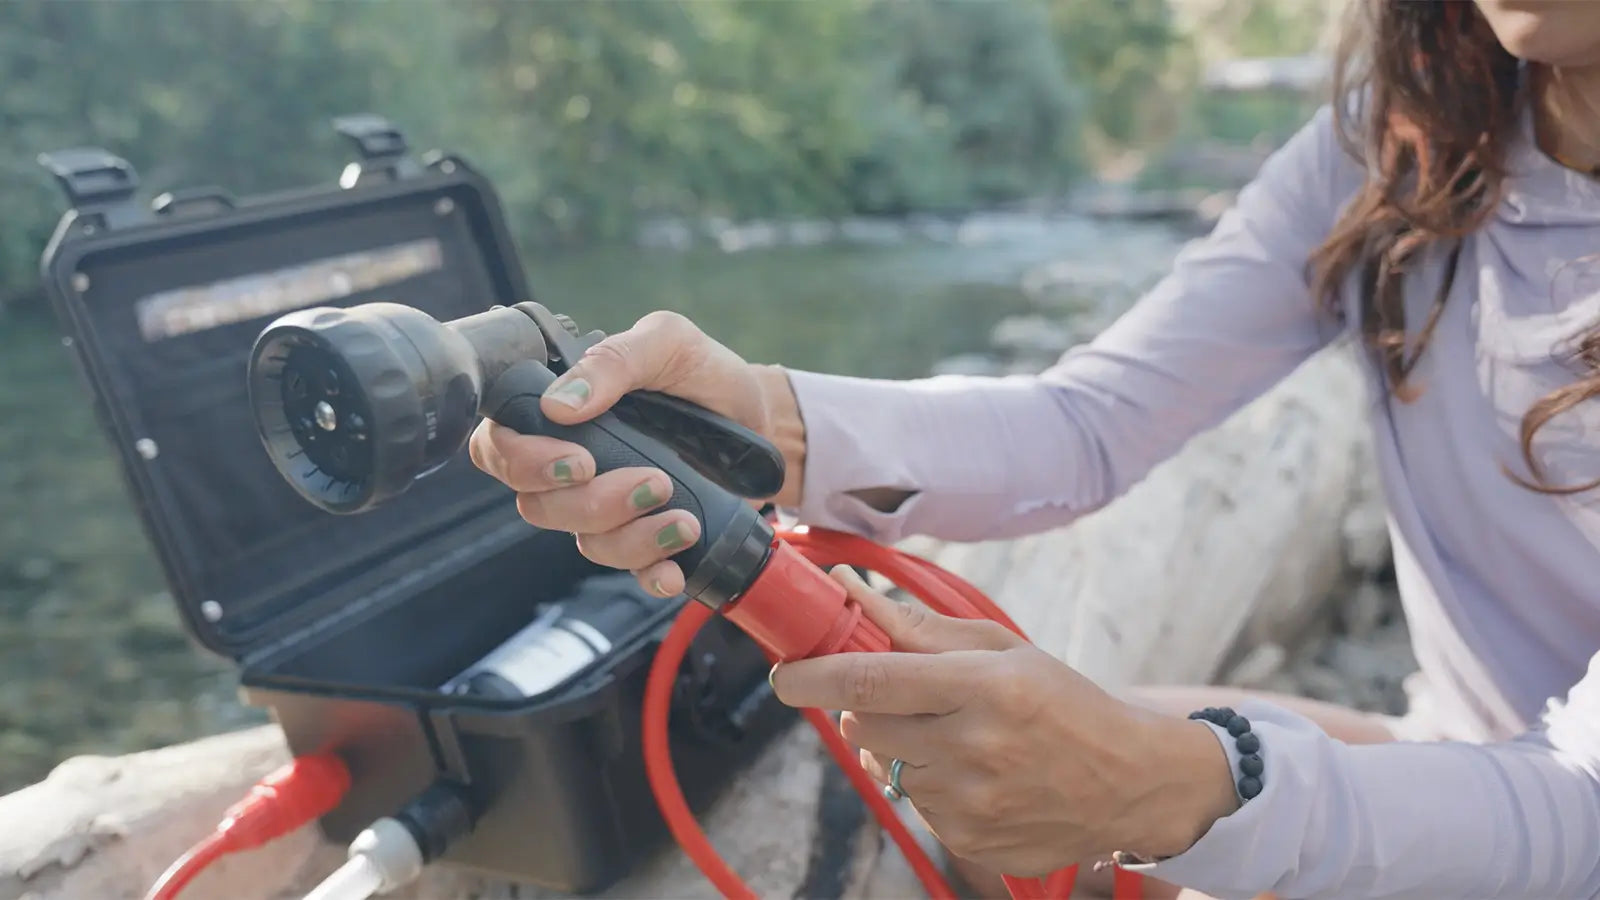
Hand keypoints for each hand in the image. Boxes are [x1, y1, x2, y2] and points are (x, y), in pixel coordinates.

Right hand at [467, 310, 804, 595]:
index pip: (499, 445)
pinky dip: (650, 576)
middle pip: (539, 505)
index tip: (579, 461)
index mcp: (559, 411)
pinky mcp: (644, 537)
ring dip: (633, 538)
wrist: (764, 416)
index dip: (521, 462)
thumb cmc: (704, 371)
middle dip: (593, 503)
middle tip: (654, 481)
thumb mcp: (666, 343)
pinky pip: (629, 571)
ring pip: (586, 541)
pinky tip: (675, 569)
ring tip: (685, 519)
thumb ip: (614, 362)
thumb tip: (559, 405)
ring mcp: (607, 505)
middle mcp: (573, 463)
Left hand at [768, 568, 1239, 876]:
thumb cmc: (1064, 702)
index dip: (812, 676)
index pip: (869, 681)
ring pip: (885, 766)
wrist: (1130, 782)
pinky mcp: (969, 841)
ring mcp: (970, 803)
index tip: (783, 673)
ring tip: (959, 739)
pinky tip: (976, 774)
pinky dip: (928, 784)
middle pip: (861, 727)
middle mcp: (973, 747)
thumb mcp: (1002, 650)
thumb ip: (919, 627)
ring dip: (900, 749)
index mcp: (983, 687)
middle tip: (903, 699)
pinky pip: (914, 804)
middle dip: (861, 710)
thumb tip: (848, 591)